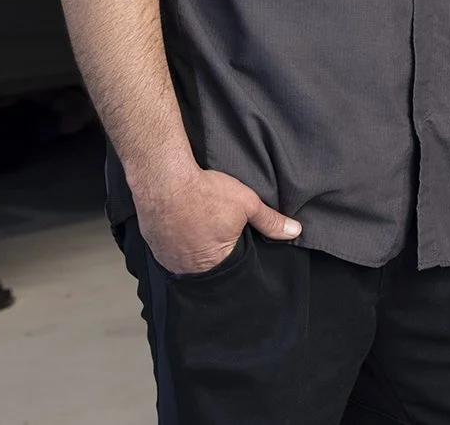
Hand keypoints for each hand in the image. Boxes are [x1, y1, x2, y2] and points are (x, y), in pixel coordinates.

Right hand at [132, 163, 300, 274]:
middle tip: (217, 234)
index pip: (232, 270)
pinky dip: (177, 245)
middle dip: (216, 254)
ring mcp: (168, 260)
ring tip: (201, 231)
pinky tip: (183, 229)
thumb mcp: (247, 203)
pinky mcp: (154, 248)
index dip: (238, 256)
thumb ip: (270, 221)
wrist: (164, 179)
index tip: (237, 243)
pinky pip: (169, 253)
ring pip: (187, 262)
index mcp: (215, 264)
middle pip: (209, 268)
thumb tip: (294, 231)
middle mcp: (189, 269)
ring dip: (195, 251)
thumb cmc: (205, 192)